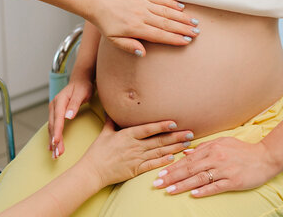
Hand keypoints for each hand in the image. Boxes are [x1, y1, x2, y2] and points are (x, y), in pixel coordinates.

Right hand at [48, 78, 93, 157]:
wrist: (80, 80)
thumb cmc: (83, 86)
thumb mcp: (82, 93)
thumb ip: (75, 104)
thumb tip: (68, 116)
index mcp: (60, 100)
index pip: (58, 118)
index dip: (57, 131)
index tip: (56, 142)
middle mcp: (54, 106)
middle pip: (53, 126)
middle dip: (54, 140)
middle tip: (57, 154)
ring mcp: (54, 110)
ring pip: (52, 128)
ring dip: (53, 141)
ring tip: (55, 154)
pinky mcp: (56, 114)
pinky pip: (53, 127)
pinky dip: (52, 137)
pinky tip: (51, 147)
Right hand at [79, 117, 193, 187]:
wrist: (92, 171)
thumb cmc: (97, 152)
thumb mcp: (105, 133)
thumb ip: (112, 121)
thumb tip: (112, 110)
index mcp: (127, 135)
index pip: (148, 129)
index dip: (162, 126)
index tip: (174, 123)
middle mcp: (134, 146)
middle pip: (158, 140)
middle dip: (175, 136)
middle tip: (190, 133)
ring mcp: (136, 158)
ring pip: (159, 152)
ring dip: (174, 147)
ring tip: (186, 143)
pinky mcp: (136, 170)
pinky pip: (152, 165)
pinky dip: (163, 161)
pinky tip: (174, 157)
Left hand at [92, 0, 199, 55]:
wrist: (98, 3)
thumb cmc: (106, 24)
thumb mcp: (113, 40)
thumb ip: (128, 47)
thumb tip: (142, 53)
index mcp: (135, 28)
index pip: (159, 35)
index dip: (174, 38)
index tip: (187, 41)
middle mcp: (141, 15)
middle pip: (166, 23)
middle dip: (183, 28)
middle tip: (197, 32)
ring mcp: (142, 3)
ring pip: (166, 11)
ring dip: (181, 16)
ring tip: (194, 21)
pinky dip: (171, 2)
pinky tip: (181, 7)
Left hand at [151, 137, 278, 196]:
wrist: (265, 157)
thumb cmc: (242, 150)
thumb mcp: (223, 142)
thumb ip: (204, 147)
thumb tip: (186, 152)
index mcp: (212, 148)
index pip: (188, 160)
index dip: (173, 167)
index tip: (160, 173)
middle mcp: (216, 158)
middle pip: (190, 169)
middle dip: (172, 177)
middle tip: (157, 184)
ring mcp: (225, 170)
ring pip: (200, 178)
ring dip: (183, 185)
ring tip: (169, 190)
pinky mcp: (234, 181)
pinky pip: (216, 186)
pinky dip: (204, 191)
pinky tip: (192, 195)